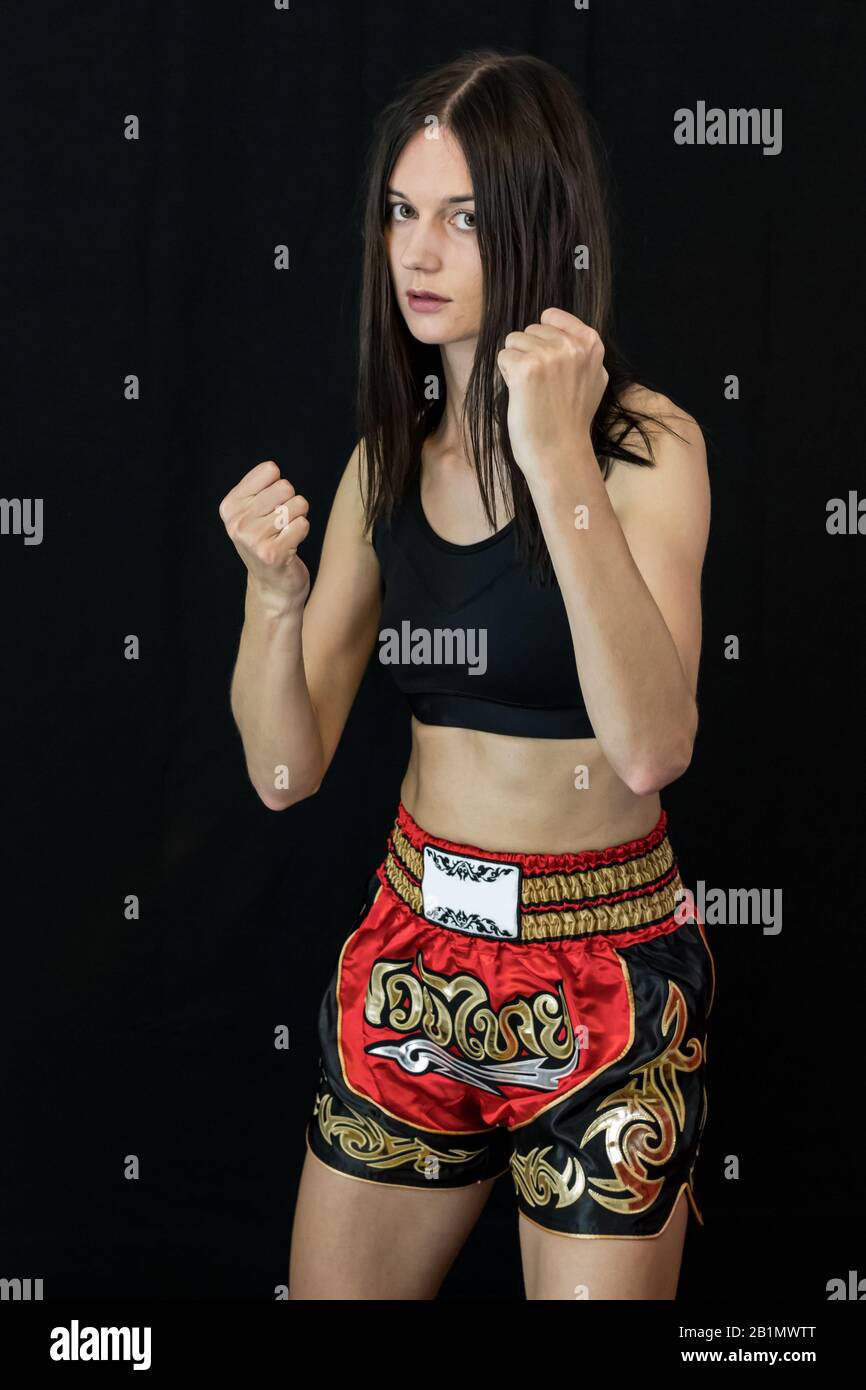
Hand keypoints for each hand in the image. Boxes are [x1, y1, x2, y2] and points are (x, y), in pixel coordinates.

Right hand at [218, 460, 310, 615]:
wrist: (272, 586)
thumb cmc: (268, 541)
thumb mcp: (253, 511)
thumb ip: (260, 487)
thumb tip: (272, 469)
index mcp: (230, 506)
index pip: (270, 470)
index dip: (278, 487)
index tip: (270, 507)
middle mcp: (237, 522)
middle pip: (285, 486)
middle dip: (291, 503)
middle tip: (281, 524)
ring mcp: (253, 538)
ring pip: (297, 504)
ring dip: (298, 518)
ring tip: (285, 534)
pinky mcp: (272, 553)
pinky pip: (302, 524)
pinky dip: (301, 533)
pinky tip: (290, 546)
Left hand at [496, 308, 607, 480]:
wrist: (559, 453)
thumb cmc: (570, 420)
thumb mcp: (592, 378)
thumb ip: (581, 350)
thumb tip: (558, 323)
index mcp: (591, 343)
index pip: (551, 316)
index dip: (543, 340)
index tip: (551, 367)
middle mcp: (572, 345)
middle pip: (531, 329)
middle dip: (530, 353)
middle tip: (543, 387)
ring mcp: (549, 355)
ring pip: (513, 341)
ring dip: (517, 365)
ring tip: (533, 391)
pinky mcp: (526, 368)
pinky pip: (503, 357)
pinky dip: (506, 376)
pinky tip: (522, 395)